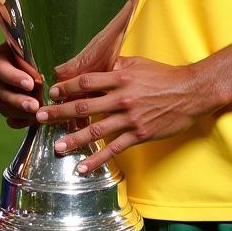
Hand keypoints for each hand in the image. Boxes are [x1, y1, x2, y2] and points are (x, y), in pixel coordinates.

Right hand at [0, 41, 41, 128]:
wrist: (44, 61)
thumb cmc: (41, 51)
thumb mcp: (38, 50)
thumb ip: (37, 61)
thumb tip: (40, 78)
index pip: (1, 69)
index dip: (14, 78)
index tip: (30, 84)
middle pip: (0, 91)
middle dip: (18, 100)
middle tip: (35, 105)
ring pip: (3, 106)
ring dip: (21, 112)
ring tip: (37, 114)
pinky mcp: (6, 107)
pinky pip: (9, 118)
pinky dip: (21, 121)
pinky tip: (32, 120)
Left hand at [36, 56, 207, 173]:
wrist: (190, 92)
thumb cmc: (163, 75)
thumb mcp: (137, 63)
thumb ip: (115, 66)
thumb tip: (95, 66)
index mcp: (119, 77)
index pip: (85, 82)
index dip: (66, 87)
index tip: (52, 93)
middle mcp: (122, 98)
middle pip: (84, 106)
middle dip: (59, 113)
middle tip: (40, 118)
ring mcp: (130, 118)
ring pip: (95, 130)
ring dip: (73, 139)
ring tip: (57, 147)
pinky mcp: (139, 135)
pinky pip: (113, 149)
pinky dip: (96, 159)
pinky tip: (82, 167)